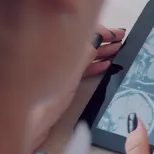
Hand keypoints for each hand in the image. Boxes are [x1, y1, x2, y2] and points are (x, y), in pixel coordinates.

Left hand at [24, 25, 125, 153]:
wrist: (33, 123)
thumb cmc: (46, 100)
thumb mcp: (70, 75)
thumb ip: (84, 55)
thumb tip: (96, 37)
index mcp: (53, 49)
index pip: (79, 31)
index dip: (99, 30)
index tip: (115, 35)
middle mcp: (55, 55)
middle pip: (81, 42)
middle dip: (102, 39)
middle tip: (121, 38)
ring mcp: (58, 69)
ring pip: (83, 56)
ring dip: (101, 52)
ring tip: (118, 50)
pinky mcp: (61, 82)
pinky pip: (80, 69)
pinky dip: (94, 66)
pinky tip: (106, 65)